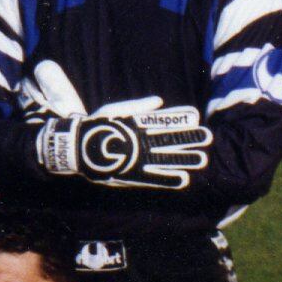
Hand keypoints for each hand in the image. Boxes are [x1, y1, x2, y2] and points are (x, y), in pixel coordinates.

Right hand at [34, 103, 212, 191]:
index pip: (160, 120)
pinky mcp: (129, 175)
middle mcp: (136, 141)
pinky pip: (152, 179)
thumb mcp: (116, 111)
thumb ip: (139, 107)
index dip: (179, 118)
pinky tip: (184, 180)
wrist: (74, 148)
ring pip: (163, 159)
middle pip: (166, 139)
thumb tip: (160, 101)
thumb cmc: (96, 126)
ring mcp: (134, 159)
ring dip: (183, 159)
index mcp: (134, 124)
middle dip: (187, 138)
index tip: (196, 116)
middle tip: (207, 137)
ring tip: (202, 159)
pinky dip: (167, 180)